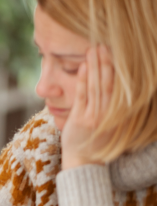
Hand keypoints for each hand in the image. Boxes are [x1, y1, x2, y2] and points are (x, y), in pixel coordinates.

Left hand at [61, 45, 114, 169]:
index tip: (117, 50)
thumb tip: (116, 84)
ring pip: (98, 86)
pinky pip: (84, 95)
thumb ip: (114, 105)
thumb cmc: (95, 140)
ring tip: (94, 48)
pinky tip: (84, 66)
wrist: (84, 162)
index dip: (119, 67)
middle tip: (104, 42)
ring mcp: (97, 116)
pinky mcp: (82, 119)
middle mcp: (112, 113)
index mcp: (121, 113)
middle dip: (108, 61)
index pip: (122, 85)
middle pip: (111, 81)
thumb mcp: (111, 122)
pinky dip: (84, 80)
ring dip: (96, 66)